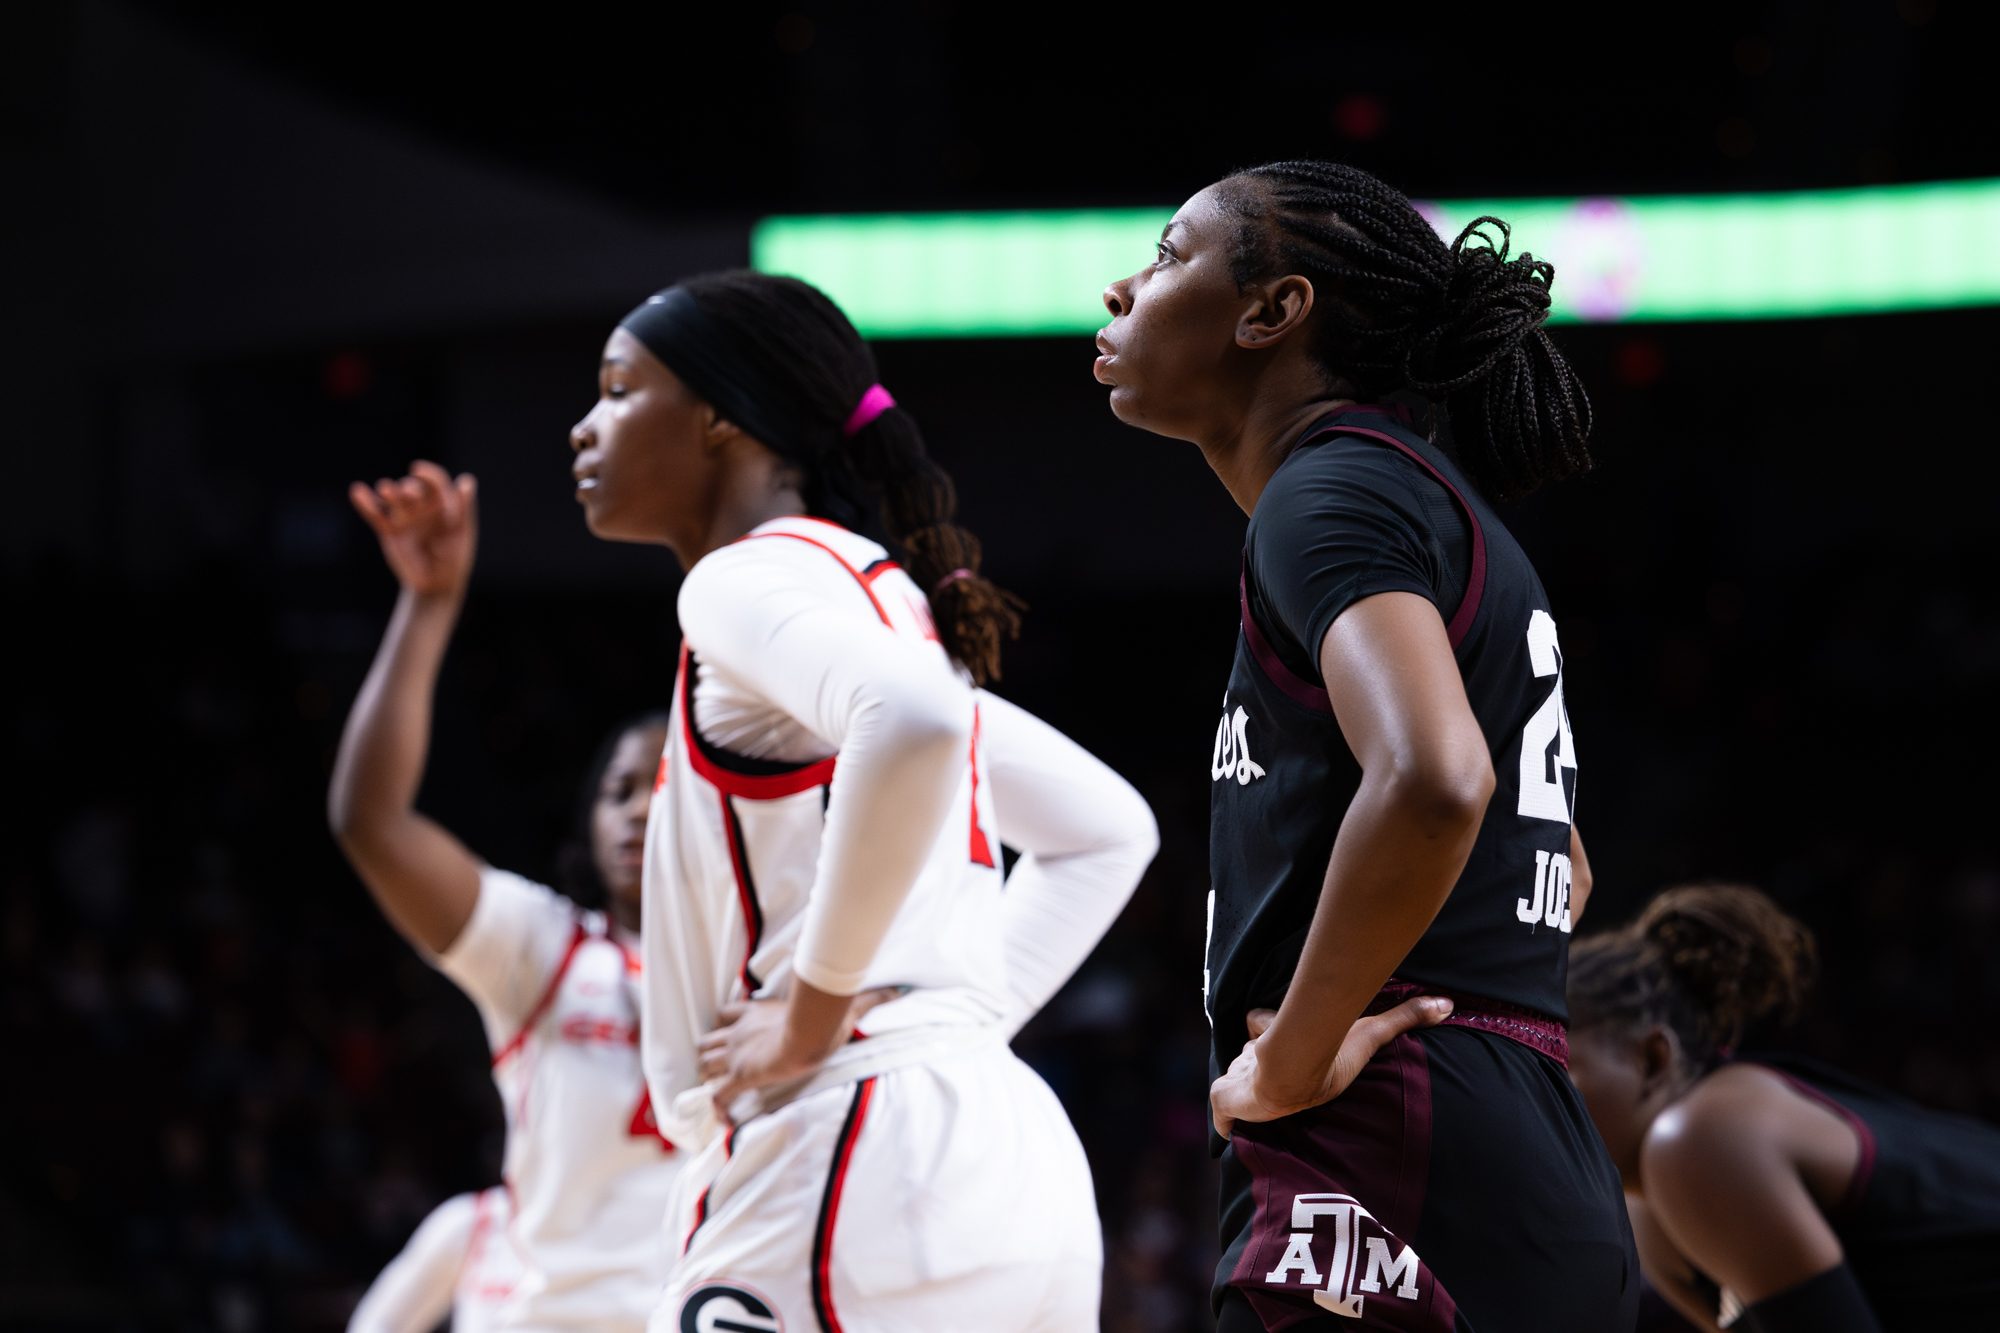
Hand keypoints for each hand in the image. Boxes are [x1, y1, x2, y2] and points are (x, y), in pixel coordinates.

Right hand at [349, 461, 477, 597]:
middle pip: (411, 489)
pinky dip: (365, 503)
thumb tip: (467, 480)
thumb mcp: (462, 532)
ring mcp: (403, 516)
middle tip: (409, 493)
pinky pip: (375, 514)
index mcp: (442, 501)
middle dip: (408, 489)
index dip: (428, 474)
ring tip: (386, 490)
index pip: (434, 481)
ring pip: (392, 498)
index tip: (420, 471)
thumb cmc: (455, 555)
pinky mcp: (388, 530)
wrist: (438, 583)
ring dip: (388, 492)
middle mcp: (420, 504)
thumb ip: (464, 508)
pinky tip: (357, 492)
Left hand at [697, 985, 900, 1124]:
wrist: (809, 1036)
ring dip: (709, 1076)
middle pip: (708, 1040)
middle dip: (710, 1053)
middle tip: (720, 1066)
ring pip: (704, 1064)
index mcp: (757, 1013)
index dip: (726, 1023)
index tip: (732, 1035)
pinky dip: (717, 1108)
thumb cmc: (823, 1021)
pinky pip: (717, 1096)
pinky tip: (725, 1120)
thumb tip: (896, 991)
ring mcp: (737, 1055)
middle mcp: (740, 1033)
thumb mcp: (843, 1007)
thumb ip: (867, 998)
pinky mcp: (739, 1076)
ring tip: (719, 1089)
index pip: (727, 1012)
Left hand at [1210, 995, 1452, 1139]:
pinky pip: (1221, 1111)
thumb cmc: (1330, 1052)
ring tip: (1258, 1098)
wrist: (1292, 1071)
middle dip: (1253, 1063)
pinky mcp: (1225, 1098)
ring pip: (1234, 1078)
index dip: (1264, 1026)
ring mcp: (1238, 1075)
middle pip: (1246, 1055)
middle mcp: (1255, 1053)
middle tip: (1267, 1074)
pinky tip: (1230, 1128)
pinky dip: (1225, 1119)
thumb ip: (1404, 1018)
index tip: (1269, 1034)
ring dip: (1242, 1086)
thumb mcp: (1370, 1032)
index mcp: (1278, 1035)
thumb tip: (1448, 1003)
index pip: (1260, 1022)